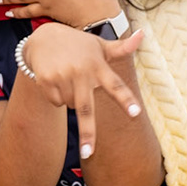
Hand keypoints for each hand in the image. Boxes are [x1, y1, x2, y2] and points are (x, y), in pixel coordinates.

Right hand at [20, 24, 146, 160]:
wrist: (43, 38)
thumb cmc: (78, 45)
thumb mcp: (99, 46)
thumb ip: (122, 47)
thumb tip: (143, 33)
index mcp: (98, 66)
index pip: (116, 86)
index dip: (125, 100)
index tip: (135, 113)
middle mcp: (81, 73)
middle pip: (86, 109)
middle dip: (88, 132)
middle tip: (89, 152)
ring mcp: (62, 77)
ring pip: (70, 106)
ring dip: (71, 100)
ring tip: (69, 78)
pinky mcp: (46, 82)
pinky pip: (56, 102)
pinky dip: (57, 97)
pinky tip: (56, 80)